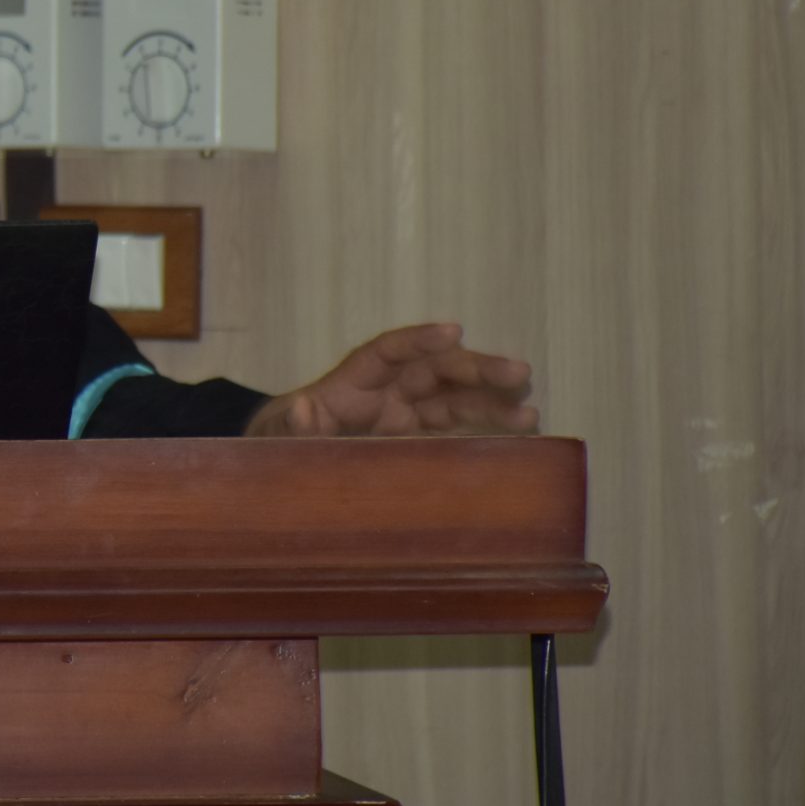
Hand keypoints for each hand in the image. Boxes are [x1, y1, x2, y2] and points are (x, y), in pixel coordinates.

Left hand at [244, 322, 537, 436]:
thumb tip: (304, 406)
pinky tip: (518, 434)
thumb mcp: (274, 436)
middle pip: (433, 372)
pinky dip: (482, 433)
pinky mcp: (413, 446)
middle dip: (475, 369)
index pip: (388, 352)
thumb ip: (290, 425)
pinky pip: (452, 434)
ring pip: (452, 402)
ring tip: (530, 410)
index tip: (454, 332)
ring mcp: (401, 420)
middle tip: (518, 372)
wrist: (276, 473)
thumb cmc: (276, 445)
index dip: (420, 340)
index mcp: (350, 384)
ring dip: (490, 403)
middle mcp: (383, 395)